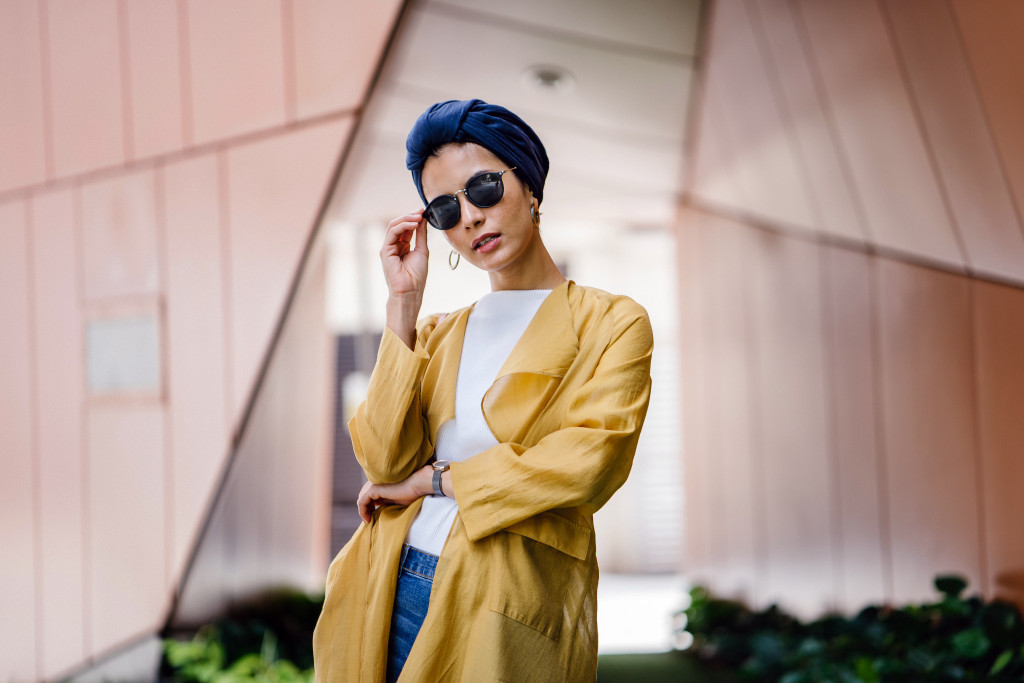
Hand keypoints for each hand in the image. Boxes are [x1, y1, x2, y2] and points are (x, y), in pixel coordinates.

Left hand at [356, 466, 432, 522]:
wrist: (418, 484)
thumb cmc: (412, 492)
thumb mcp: (396, 499)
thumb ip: (386, 500)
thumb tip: (378, 506)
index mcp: (382, 482)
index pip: (370, 494)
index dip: (369, 506)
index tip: (372, 516)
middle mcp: (376, 481)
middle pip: (364, 495)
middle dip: (365, 508)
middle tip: (369, 519)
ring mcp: (374, 484)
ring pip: (361, 499)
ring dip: (363, 511)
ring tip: (368, 520)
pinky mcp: (373, 489)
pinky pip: (362, 502)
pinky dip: (362, 511)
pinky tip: (367, 519)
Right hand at [381, 210, 428, 348]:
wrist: (410, 291)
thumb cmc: (416, 276)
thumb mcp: (422, 250)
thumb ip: (420, 234)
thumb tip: (423, 219)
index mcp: (402, 246)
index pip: (406, 227)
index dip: (414, 218)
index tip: (424, 211)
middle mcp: (394, 245)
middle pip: (399, 224)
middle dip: (410, 216)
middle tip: (422, 211)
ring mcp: (388, 247)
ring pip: (394, 226)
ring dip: (407, 218)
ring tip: (418, 216)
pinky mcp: (385, 250)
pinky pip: (392, 232)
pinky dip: (403, 225)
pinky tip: (413, 223)